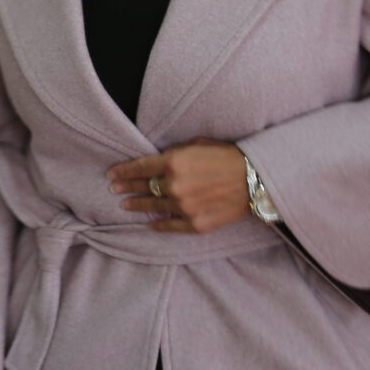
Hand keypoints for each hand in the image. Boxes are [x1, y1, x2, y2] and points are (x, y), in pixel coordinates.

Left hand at [110, 139, 250, 234]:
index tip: (112, 175)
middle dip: (127, 187)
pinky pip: (170, 226)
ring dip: (138, 206)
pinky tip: (149, 224)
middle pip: (144, 187)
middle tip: (115, 189)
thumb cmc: (230, 156)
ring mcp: (184, 207)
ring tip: (127, 205)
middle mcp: (175, 186)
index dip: (123, 171)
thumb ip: (176, 152)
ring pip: (153, 207)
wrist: (257, 179)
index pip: (140, 168)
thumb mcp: (199, 144)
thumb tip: (158, 160)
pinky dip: (158, 225)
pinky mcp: (195, 224)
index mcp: (174, 162)